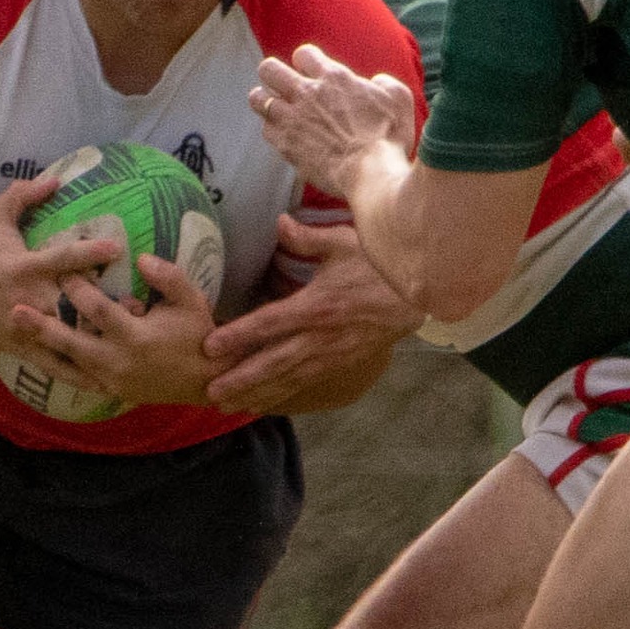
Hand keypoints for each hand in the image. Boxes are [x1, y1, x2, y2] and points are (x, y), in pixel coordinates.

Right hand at [0, 177, 120, 384]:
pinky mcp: (23, 347)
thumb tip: (55, 178)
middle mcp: (30, 298)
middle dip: (102, 308)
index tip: (117, 250)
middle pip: (71, 305)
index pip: (62, 259)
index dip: (89, 254)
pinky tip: (103, 383)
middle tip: (137, 308)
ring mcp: (27, 326)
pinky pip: (53, 364)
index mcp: (25, 266)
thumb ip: (23, 196)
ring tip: (128, 348)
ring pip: (65, 338)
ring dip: (96, 344)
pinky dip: (77, 375)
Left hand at [8, 254, 218, 407]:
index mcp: (135, 337)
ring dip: (43, 346)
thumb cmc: (198, 335)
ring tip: (17, 330)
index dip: (78, 288)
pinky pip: (78, 377)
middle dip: (43, 326)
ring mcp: (112, 379)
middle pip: (71, 343)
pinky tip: (38, 351)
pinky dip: (58, 364)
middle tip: (15, 310)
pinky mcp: (110, 390)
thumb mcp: (191, 301)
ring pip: (69, 362)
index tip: (60, 268)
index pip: (98, 310)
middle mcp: (118, 361)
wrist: (205, 381)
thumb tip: (141, 257)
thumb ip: (168, 277)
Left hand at [204, 218, 421, 412]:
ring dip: (256, 394)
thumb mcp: (344, 244)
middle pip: (274, 362)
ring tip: (227, 405)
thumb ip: (307, 238)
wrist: (419, 298)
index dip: (239, 335)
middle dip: (241, 379)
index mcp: (317, 305)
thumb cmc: (380, 267)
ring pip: (288, 379)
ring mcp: (331, 354)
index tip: (210, 346)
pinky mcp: (341, 364)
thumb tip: (279, 222)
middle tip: (211, 392)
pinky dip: (281, 396)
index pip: (270, 323)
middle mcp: (321, 336)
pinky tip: (261, 404)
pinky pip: (306, 383)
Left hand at [250, 44, 416, 199]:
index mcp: (333, 77)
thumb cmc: (390, 137)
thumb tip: (374, 82)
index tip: (312, 73)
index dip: (306, 62)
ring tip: (274, 107)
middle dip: (273, 75)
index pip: (303, 54)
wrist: (371, 174)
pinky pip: (266, 130)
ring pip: (258, 99)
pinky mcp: (286, 145)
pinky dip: (272, 130)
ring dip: (265, 100)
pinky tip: (283, 134)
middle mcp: (307, 93)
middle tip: (282, 85)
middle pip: (269, 70)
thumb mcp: (399, 98)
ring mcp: (293, 119)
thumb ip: (383, 83)